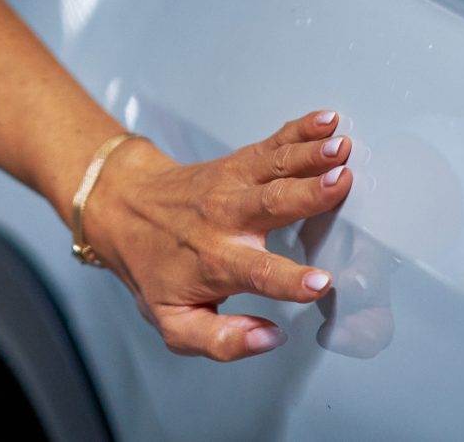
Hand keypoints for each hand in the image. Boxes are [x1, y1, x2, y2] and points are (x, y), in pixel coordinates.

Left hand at [79, 111, 352, 361]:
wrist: (122, 207)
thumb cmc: (154, 266)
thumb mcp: (174, 321)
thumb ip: (222, 340)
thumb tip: (270, 338)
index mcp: (215, 262)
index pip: (258, 273)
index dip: (290, 280)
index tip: (321, 281)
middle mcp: (226, 218)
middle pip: (272, 205)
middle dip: (308, 194)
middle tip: (340, 183)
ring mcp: (232, 185)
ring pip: (274, 167)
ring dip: (309, 155)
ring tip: (339, 147)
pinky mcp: (238, 162)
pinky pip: (273, 144)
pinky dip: (299, 130)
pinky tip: (325, 122)